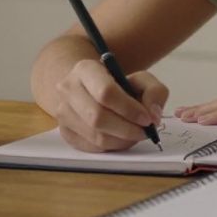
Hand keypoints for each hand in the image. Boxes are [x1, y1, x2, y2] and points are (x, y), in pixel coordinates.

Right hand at [51, 59, 167, 151]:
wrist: (89, 90)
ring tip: (135, 135)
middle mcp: (68, 89)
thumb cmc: (118, 85)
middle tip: (145, 131)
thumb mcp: (141, 79)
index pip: (105, 92)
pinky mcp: (65, 132)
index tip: (147, 118)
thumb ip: (154, 92)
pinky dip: (112, 147)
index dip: (129, 109)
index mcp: (85, 69)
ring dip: (122, 140)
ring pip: (95, 136)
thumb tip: (153, 114)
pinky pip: (91, 147)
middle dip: (127, 129)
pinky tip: (122, 138)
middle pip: (98, 117)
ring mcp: (63, 112)